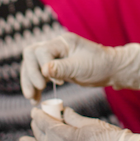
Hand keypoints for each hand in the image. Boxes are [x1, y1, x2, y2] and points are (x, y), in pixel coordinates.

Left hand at [19, 107, 139, 140]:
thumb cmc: (109, 137)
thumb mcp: (90, 123)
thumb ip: (72, 118)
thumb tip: (62, 111)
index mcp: (66, 137)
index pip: (46, 124)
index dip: (39, 116)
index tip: (35, 110)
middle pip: (43, 138)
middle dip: (37, 127)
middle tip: (35, 119)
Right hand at [20, 33, 139, 101]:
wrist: (110, 70)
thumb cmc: (99, 65)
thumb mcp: (81, 67)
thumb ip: (62, 68)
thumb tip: (43, 69)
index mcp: (63, 41)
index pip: (41, 51)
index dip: (43, 66)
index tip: (54, 82)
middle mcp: (56, 46)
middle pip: (31, 55)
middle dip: (29, 74)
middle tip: (36, 90)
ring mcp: (54, 56)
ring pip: (32, 65)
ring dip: (29, 81)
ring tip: (33, 99)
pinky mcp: (54, 67)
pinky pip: (38, 74)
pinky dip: (35, 85)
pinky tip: (36, 98)